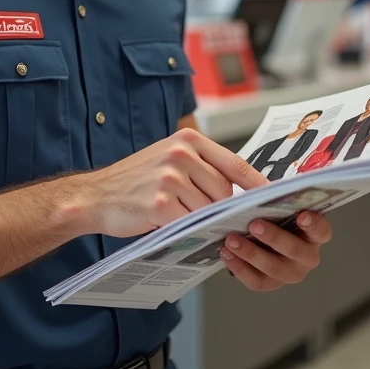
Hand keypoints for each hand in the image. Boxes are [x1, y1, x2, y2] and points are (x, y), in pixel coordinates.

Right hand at [75, 128, 267, 237]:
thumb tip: (239, 188)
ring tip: (174, 212)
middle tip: (195, 210)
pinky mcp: (161, 204)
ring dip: (196, 218)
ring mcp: (170, 178)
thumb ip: (202, 166)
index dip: (257, 183)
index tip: (274, 196)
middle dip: (216, 206)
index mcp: (188, 140)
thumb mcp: (169, 158)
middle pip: (224, 191)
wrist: (95, 195)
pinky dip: (182, 228)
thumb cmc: (135, 180)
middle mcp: (181, 154)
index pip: (235, 163)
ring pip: (208, 209)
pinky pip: (189, 223)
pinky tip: (165, 221)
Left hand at [219, 212, 332, 291]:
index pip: (321, 231)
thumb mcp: (280, 207)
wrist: (262, 236)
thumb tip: (263, 192)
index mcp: (315, 235)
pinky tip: (226, 254)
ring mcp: (290, 273)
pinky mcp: (271, 284)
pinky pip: (257, 281)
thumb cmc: (275, 216)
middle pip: (294, 250)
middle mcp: (307, 257)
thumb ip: (278, 203)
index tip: (302, 215)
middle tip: (254, 224)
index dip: (313, 225)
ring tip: (231, 239)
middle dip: (274, 237)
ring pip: (274, 268)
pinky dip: (240, 268)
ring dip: (251, 253)